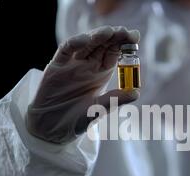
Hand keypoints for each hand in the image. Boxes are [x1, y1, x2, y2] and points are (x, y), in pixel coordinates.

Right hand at [26, 26, 139, 142]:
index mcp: (101, 73)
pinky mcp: (57, 66)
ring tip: (108, 32)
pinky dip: (75, 43)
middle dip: (113, 36)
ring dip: (97, 36)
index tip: (135, 37)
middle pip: (102, 44)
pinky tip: (86, 40)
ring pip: (87, 43)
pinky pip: (66, 50)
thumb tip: (137, 92)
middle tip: (124, 32)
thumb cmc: (77, 119)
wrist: (52, 129)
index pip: (114, 53)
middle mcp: (88, 65)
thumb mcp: (99, 109)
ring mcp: (73, 64)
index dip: (124, 43)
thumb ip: (116, 99)